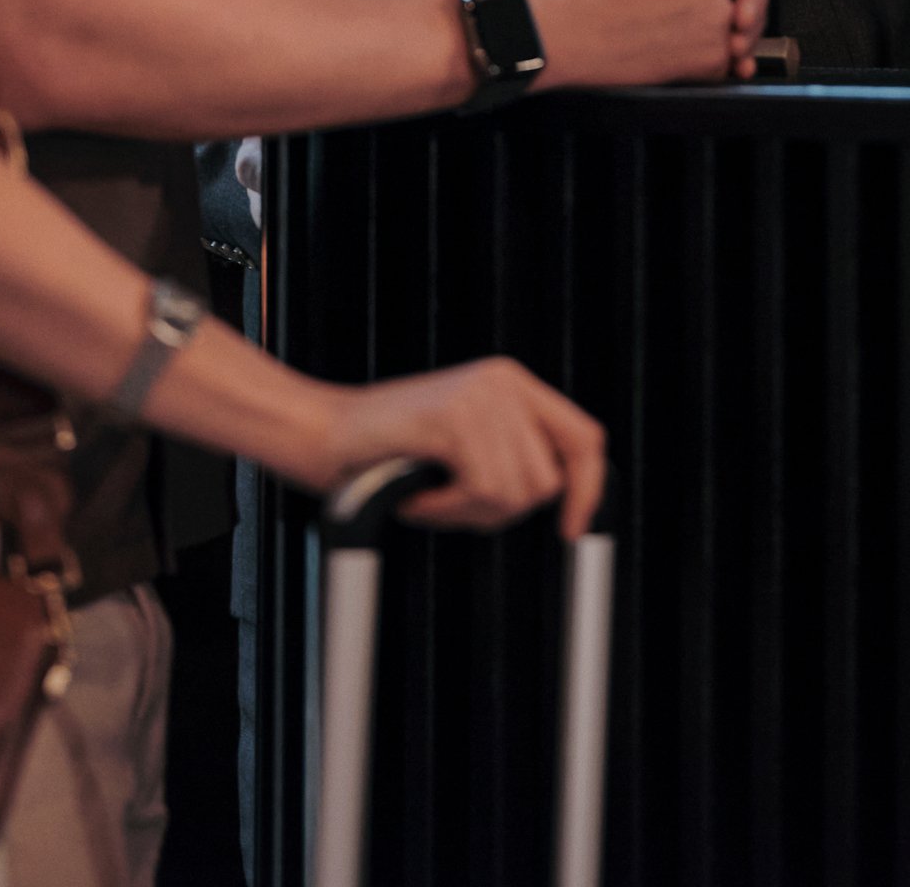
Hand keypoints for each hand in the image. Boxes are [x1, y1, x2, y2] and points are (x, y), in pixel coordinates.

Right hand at [317, 358, 604, 538]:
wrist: (321, 435)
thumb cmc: (385, 451)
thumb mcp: (465, 444)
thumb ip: (511, 456)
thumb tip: (566, 499)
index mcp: (512, 384)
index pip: (584, 438)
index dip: (588, 489)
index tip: (572, 528)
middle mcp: (504, 382)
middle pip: (546, 481)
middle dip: (500, 511)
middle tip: (452, 502)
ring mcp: (480, 396)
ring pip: (515, 493)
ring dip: (468, 512)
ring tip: (431, 494)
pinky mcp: (454, 417)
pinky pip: (481, 491)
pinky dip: (447, 510)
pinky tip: (419, 494)